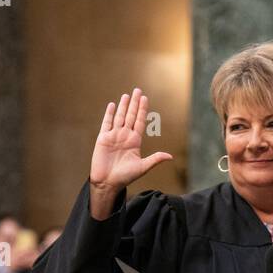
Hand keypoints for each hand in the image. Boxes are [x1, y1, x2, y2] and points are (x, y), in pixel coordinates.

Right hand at [89, 88, 171, 218]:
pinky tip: (112, 105)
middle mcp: (125, 136)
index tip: (145, 98)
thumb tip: (170, 156)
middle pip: (131, 116)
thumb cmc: (125, 177)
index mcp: (134, 141)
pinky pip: (106, 123)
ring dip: (123, 106)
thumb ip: (155, 159)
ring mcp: (113, 136)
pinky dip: (109, 114)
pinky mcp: (103, 139)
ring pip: (119, 117)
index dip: (142, 110)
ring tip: (127, 95)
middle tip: (137, 90)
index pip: (140, 121)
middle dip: (134, 103)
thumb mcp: (142, 167)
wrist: (108, 183)